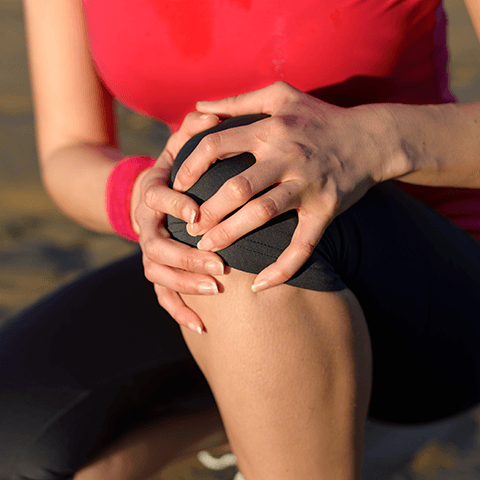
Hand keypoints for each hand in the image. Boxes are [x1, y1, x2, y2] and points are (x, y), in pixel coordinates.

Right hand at [132, 112, 224, 332]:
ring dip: (184, 284)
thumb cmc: (177, 169)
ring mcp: (149, 249)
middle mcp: (145, 223)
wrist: (151, 193)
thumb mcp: (181, 147)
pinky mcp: (157, 269)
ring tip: (215, 291)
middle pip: (154, 246)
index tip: (197, 214)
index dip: (173, 205)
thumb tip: (207, 113)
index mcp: (152, 191)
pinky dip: (180, 310)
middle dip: (187, 257)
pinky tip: (203, 325)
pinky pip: (162, 295)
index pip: (155, 198)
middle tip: (220, 266)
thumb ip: (194, 133)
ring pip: (157, 273)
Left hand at [174, 81, 397, 291]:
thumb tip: (199, 104)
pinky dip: (282, 268)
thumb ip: (238, 100)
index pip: (216, 145)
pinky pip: (303, 244)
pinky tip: (260, 285)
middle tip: (188, 227)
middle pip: (236, 186)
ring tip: (207, 248)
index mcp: (270, 129)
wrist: (371, 137)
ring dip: (230, 234)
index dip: (190, 166)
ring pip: (262, 214)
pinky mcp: (327, 209)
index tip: (178, 186)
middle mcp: (287, 157)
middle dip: (206, 210)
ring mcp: (308, 185)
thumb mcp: (281, 94)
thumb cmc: (321, 117)